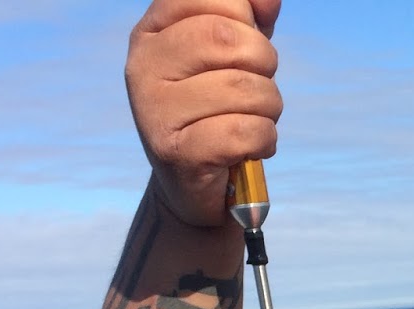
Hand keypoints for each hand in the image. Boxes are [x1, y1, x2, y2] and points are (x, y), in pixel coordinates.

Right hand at [126, 0, 283, 226]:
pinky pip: (244, 132)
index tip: (245, 48)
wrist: (194, 184)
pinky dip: (264, 140)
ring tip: (254, 121)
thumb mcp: (233, 56)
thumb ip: (250, 19)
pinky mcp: (175, 152)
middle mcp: (145, 63)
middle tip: (257, 89)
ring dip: (269, 108)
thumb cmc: (217, 110)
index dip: (247, 20)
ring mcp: (155, 108)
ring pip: (243, 88)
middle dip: (264, 64)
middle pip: (229, 39)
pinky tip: (251, 148)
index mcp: (153, 30)